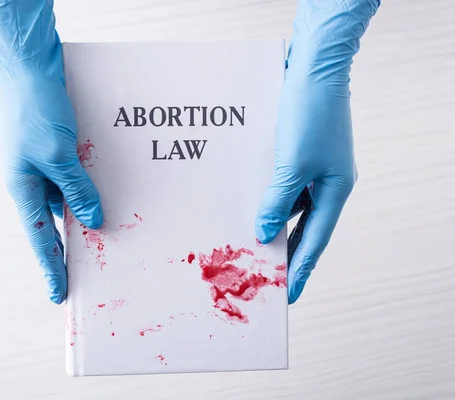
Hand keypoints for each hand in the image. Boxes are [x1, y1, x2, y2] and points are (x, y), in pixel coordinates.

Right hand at [0, 0, 102, 302]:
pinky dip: (90, 185)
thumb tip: (95, 222)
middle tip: (94, 270)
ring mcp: (45, 163)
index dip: (51, 268)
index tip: (60, 295)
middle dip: (73, 245)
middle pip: (55, 222)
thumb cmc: (34, 109)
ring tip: (110, 233)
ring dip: (87, 210)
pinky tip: (109, 189)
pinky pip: (76, 174)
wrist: (27, 65)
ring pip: (68, 197)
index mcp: (24, 188)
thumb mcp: (58, 155)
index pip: (40, 239)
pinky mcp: (57, 146)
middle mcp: (33, 180)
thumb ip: (77, 190)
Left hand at [256, 0, 379, 303]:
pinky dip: (264, 195)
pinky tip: (244, 203)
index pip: (314, 241)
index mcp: (335, 190)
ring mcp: (311, 165)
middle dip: (284, 252)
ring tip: (248, 245)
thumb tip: (262, 233)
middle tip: (266, 278)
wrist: (311, 65)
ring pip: (288, 204)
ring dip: (269, 221)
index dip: (300, 270)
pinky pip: (278, 182)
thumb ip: (276, 201)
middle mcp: (326, 182)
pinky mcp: (295, 150)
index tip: (287, 296)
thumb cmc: (308, 113)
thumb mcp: (292, 163)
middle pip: (302, 227)